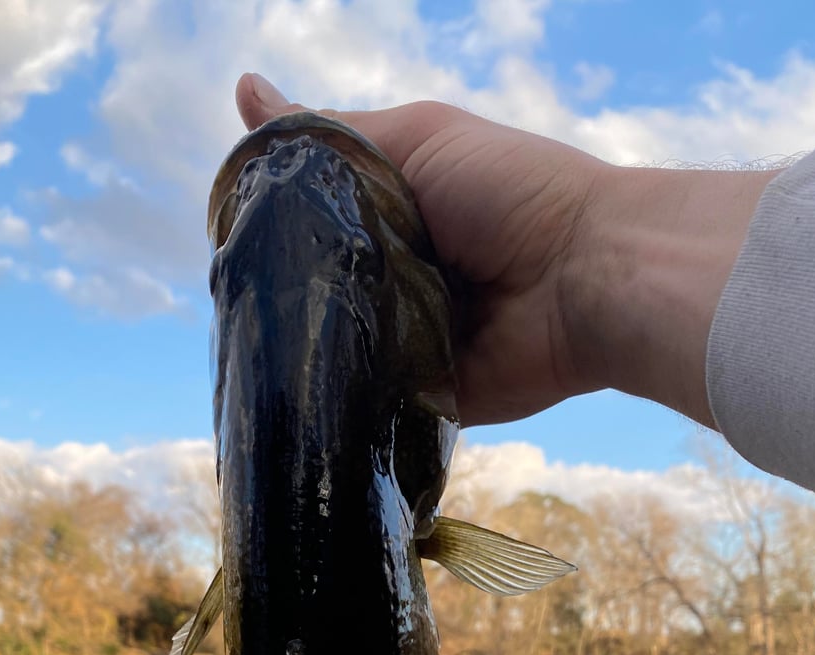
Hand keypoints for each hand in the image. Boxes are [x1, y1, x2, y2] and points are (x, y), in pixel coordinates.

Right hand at [235, 74, 775, 429]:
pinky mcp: (425, 398)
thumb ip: (332, 135)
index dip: (272, 225)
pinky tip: (303, 392)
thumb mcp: (415, 139)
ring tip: (258, 344)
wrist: (586, 277)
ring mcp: (410, 343)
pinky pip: (372, 402)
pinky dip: (346, 397)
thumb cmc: (511, 191)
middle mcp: (399, 280)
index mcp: (397, 216)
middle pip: (318, 288)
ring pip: (337, 349)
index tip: (227, 232)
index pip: (313, 222)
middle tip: (237, 293)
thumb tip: (245, 92)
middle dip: (284, 290)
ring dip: (310, 345)